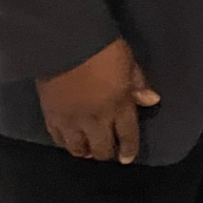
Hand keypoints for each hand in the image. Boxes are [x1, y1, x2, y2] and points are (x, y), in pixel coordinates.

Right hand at [35, 37, 160, 163]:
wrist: (66, 44)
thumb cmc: (103, 49)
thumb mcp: (129, 63)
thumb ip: (138, 84)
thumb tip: (151, 101)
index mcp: (119, 106)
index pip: (128, 136)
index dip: (129, 149)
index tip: (127, 158)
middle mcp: (97, 120)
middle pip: (103, 148)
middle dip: (107, 153)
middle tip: (108, 152)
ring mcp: (72, 122)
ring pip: (79, 149)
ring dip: (86, 152)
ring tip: (88, 150)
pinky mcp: (51, 117)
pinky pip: (59, 140)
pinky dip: (66, 143)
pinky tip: (69, 141)